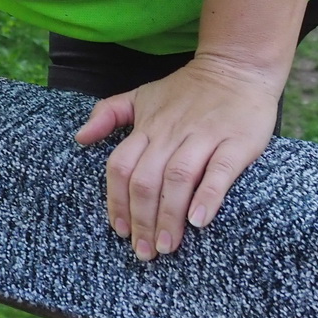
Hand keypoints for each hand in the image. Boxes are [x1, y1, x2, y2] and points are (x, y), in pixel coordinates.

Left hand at [73, 56, 280, 260]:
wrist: (237, 65)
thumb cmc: (189, 89)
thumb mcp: (143, 94)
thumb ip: (109, 113)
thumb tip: (80, 137)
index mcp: (148, 125)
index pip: (120, 166)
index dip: (116, 201)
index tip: (120, 231)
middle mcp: (171, 132)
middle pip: (146, 179)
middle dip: (142, 219)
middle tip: (145, 252)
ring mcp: (203, 136)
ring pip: (178, 178)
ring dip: (169, 216)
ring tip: (167, 246)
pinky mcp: (236, 141)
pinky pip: (219, 171)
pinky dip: (207, 197)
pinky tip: (199, 221)